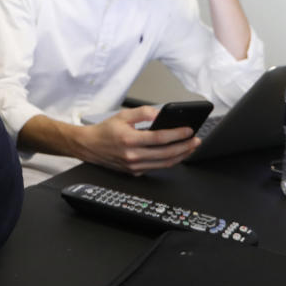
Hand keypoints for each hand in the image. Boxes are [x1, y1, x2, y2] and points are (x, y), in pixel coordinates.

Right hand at [75, 107, 200, 174]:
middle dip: (185, 147)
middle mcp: (132, 155)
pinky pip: (156, 168)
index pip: (159, 138)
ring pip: (164, 164)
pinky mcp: (134, 172)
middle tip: (196, 140)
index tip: (189, 130)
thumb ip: (143, 112)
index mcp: (129, 139)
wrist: (89, 146)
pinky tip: (176, 154)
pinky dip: (169, 161)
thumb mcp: (122, 115)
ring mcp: (134, 166)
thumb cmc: (105, 131)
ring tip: (190, 147)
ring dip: (181, 156)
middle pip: (166, 153)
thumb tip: (160, 114)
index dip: (177, 134)